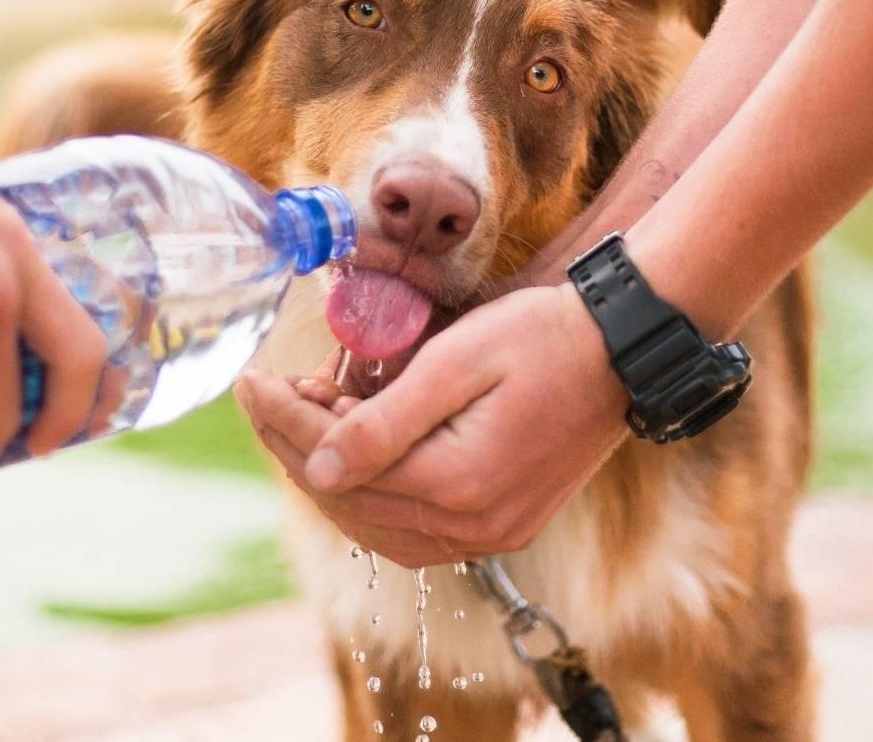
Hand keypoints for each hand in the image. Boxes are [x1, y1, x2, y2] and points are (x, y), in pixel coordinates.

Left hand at [236, 284, 629, 567]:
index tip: (250, 381)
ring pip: (376, 526)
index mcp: (458, 484)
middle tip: (269, 394)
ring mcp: (491, 534)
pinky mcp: (502, 526)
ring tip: (307, 416)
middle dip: (297, 446)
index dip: (285, 422)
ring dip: (330, 475)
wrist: (622, 351)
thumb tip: (316, 467)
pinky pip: (413, 531)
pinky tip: (354, 456)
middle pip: (351, 502)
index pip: (339, 465)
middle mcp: (474, 526)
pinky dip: (372, 497)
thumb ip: (384, 422)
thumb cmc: (543, 338)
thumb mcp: (458, 361)